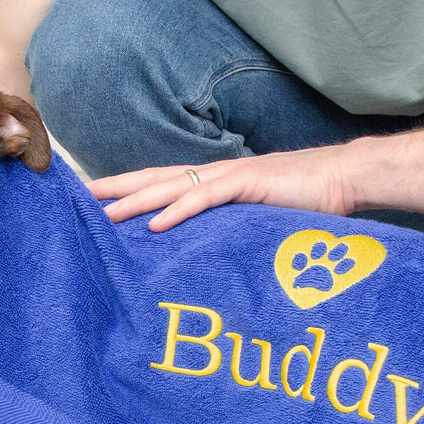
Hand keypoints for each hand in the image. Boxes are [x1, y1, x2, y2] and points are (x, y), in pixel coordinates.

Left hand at [90, 145, 357, 231]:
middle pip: (156, 180)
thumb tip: (209, 249)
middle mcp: (217, 174)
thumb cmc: (305, 201)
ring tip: (106, 215)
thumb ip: (232, 226)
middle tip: (80, 199)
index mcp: (217, 181)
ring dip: (137, 201)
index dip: (131, 189)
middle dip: (118, 188)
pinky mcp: (249, 185)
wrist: (343, 179)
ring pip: (173, 187)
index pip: (164, 183)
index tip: (98, 199)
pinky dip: (179, 210)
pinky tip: (156, 224)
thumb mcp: (259, 217)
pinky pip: (207, 198)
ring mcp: (231, 177)